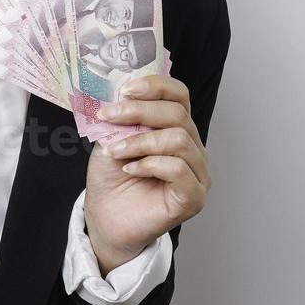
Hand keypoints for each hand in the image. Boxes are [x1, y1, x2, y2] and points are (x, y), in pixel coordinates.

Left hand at [82, 74, 209, 273]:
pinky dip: (150, 164)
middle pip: (177, 115)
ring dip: (140, 141)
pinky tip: (130, 169)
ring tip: (116, 151)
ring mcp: (197, 173)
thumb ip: (122, 115)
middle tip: (109, 116)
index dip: (155, 86)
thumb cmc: (112, 178)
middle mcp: (193, 147)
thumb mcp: (112, 136)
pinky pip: (180, 169)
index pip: (179, 95)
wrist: (106, 217)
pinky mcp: (194, 196)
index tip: (125, 89)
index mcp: (176, 128)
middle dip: (138, 112)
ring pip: (179, 140)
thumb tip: (119, 89)